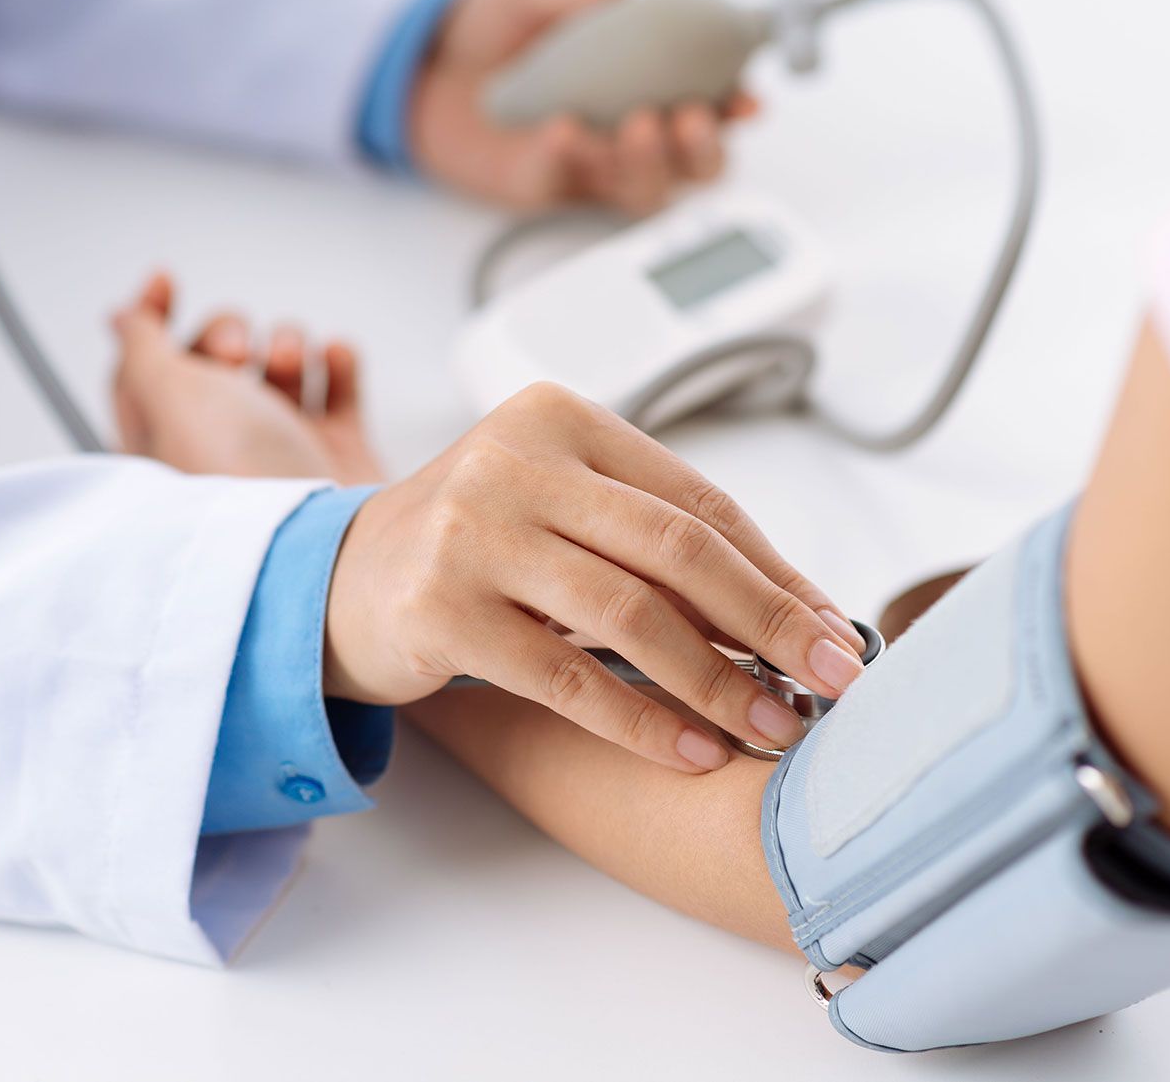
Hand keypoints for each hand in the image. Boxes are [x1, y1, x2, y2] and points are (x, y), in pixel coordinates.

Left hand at [111, 272, 383, 483]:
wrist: (327, 542)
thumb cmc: (241, 476)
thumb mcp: (169, 394)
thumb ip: (142, 347)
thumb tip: (120, 319)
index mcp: (163, 444)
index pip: (141, 371)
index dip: (149, 320)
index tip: (165, 282)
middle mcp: (220, 450)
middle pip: (215, 361)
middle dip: (226, 336)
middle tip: (235, 355)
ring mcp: (282, 452)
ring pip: (278, 367)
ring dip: (285, 343)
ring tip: (290, 361)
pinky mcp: (336, 454)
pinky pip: (336, 386)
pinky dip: (336, 363)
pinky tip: (332, 357)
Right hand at [324, 382, 867, 772]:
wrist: (336, 581)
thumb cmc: (472, 546)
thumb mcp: (560, 511)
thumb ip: (653, 540)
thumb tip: (794, 613)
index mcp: (560, 419)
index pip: (696, 502)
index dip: (776, 573)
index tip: (833, 633)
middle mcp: (514, 461)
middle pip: (677, 550)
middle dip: (770, 624)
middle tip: (832, 682)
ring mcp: (471, 533)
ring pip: (630, 615)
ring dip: (717, 683)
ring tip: (772, 728)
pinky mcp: (441, 610)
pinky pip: (566, 678)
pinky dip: (642, 721)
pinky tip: (693, 751)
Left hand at [411, 0, 758, 216]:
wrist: (425, 64)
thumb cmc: (494, 24)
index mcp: (650, 76)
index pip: (714, 99)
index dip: (739, 106)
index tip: (747, 100)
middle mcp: (631, 125)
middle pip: (695, 163)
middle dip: (703, 149)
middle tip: (688, 120)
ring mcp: (593, 161)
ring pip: (646, 189)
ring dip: (649, 164)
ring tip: (633, 127)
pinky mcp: (547, 184)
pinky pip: (568, 185)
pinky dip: (569, 160)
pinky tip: (559, 131)